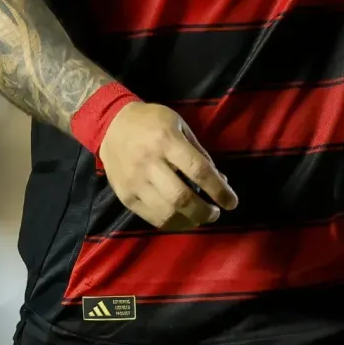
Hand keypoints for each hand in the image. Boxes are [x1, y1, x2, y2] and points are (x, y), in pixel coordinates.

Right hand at [99, 101, 239, 229]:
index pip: (198, 170)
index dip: (219, 190)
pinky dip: (171, 223)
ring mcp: (134, 181)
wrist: (111, 124)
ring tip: (200, 218)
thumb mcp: (179, 125)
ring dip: (190, 221)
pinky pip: (151, 217)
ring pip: (166, 213)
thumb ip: (199, 153)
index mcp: (166, 140)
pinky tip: (181, 219)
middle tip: (215, 213)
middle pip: (181, 197)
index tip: (232, 202)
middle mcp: (149, 162)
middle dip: (205, 211)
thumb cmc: (151, 122)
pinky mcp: (125, 195)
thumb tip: (220, 181)